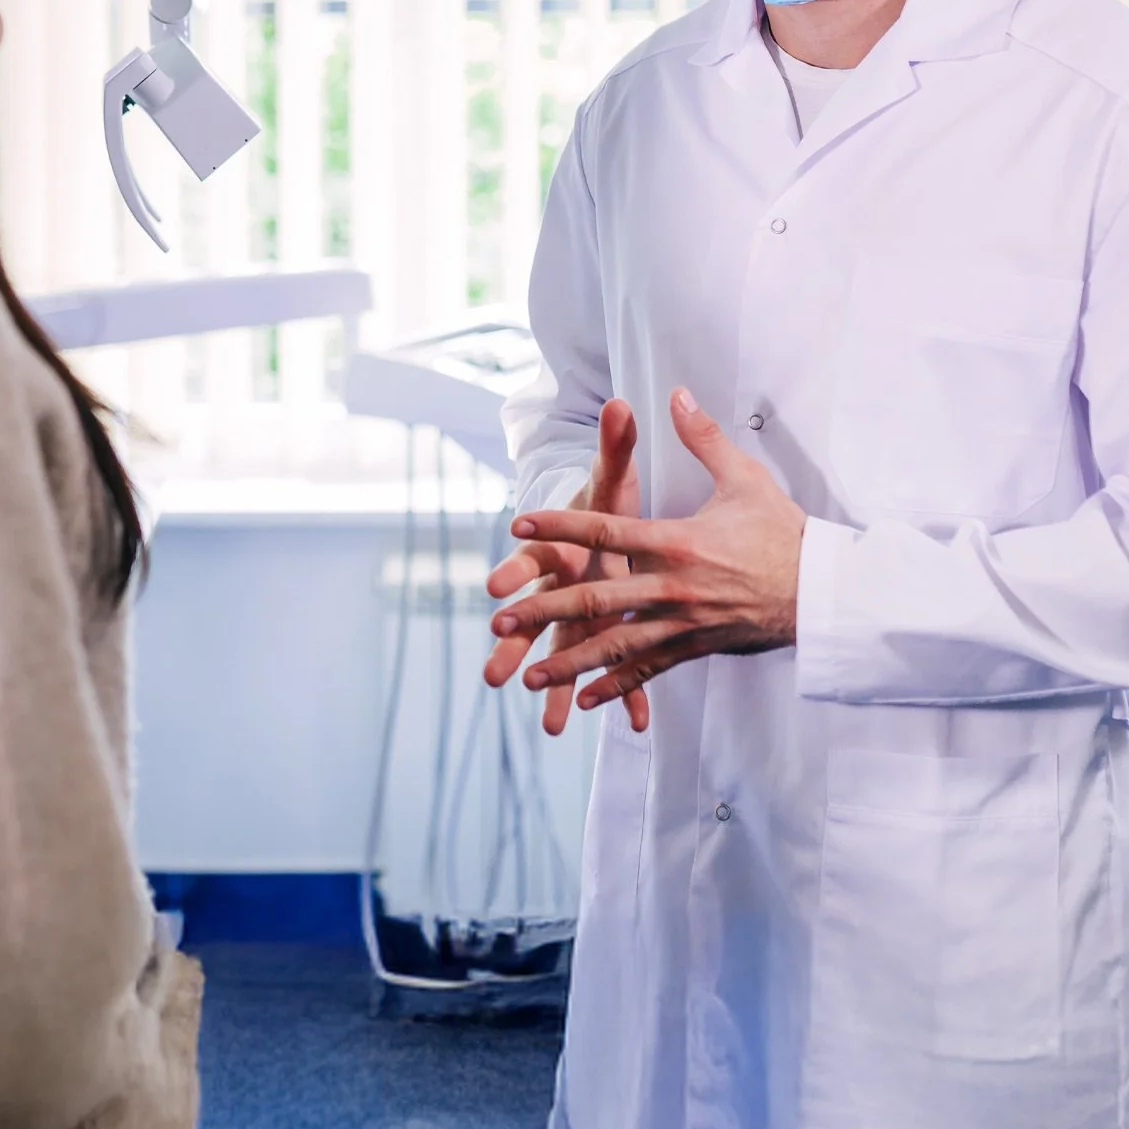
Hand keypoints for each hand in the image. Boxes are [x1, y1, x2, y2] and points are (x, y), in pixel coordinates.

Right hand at [484, 399, 650, 735]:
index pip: (530, 558)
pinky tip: (634, 724)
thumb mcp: (611, 475)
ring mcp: (578, 614)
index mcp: (560, 548)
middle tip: (494, 672)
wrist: (604, 529)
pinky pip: (614, 665)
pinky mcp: (602, 631)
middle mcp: (561, 586)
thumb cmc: (605, 504)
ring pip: (563, 651)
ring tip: (553, 727)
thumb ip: (615, 443)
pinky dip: (624, 693)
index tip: (495, 588)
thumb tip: (619, 402)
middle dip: (516, 646)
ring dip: (557, 685)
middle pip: (532, 617)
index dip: (512, 572)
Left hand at [490, 388, 806, 720]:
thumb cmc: (782, 532)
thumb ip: (704, 438)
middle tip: (499, 618)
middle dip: (544, 610)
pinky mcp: (695, 647)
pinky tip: (584, 701)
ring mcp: (681, 623)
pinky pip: (648, 670)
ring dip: (569, 663)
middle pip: (595, 599)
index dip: (559, 526)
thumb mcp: (744, 478)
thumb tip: (677, 394)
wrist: (823, 591)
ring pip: (614, 646)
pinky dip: (616, 687)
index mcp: (676, 541)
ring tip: (528, 677)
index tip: (518, 525)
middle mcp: (671, 587)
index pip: (606, 532)